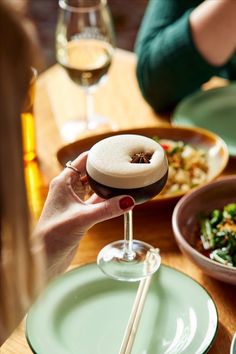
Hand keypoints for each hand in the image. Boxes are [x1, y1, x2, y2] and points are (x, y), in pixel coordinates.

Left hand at [34, 152, 134, 277]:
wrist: (45, 257)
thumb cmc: (53, 235)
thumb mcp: (83, 218)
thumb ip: (107, 209)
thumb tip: (129, 201)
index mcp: (63, 182)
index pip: (82, 160)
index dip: (97, 154)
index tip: (114, 150)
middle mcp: (68, 189)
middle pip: (89, 172)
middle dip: (104, 168)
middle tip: (123, 164)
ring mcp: (74, 201)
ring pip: (93, 187)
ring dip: (106, 184)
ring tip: (123, 179)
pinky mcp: (79, 214)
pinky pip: (96, 201)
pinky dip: (106, 199)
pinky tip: (119, 198)